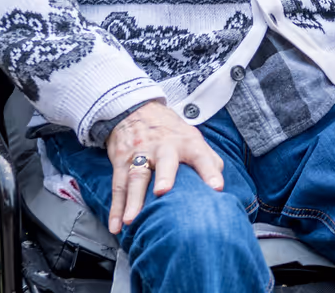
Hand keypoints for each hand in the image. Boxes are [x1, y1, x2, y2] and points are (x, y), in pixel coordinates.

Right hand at [104, 101, 224, 233]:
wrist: (136, 108)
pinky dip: (115, 207)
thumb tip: (219, 188)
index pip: (201, 156)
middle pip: (164, 161)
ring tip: (131, 220)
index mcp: (186, 142)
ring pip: (136, 177)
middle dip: (165, 176)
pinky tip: (116, 226)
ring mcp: (140, 154)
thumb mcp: (192, 138)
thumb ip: (209, 160)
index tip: (216, 188)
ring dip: (133, 200)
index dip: (209, 171)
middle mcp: (164, 147)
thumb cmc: (170, 131)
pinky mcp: (122, 161)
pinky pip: (118, 186)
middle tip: (162, 192)